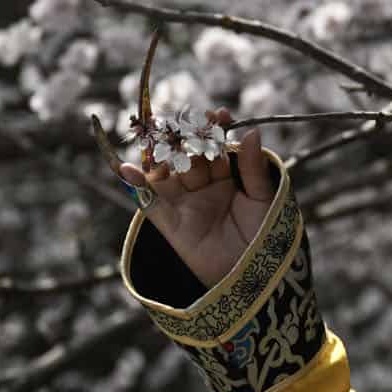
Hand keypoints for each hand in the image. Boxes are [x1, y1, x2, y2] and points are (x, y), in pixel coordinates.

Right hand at [118, 108, 275, 287]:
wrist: (252, 277)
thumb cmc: (263, 236)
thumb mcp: (262, 199)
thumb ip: (253, 168)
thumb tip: (251, 131)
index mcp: (226, 178)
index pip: (216, 148)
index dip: (215, 131)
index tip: (218, 113)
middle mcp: (202, 187)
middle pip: (189, 156)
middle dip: (188, 139)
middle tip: (187, 121)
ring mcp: (184, 203)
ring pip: (169, 173)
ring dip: (162, 155)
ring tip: (158, 136)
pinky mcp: (169, 223)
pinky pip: (149, 202)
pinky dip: (137, 185)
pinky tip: (128, 168)